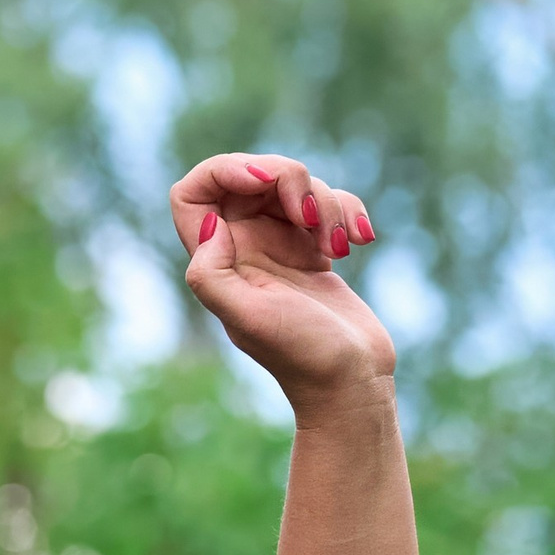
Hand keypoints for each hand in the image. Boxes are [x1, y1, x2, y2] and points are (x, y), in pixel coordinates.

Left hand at [170, 152, 385, 411]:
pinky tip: (360, 242)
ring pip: (296, 186)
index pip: (194, 192)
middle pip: (251, 175)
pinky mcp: (318, 251)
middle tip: (309, 216)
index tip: (263, 181)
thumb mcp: (248, 317)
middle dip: (286, 179)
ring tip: (339, 247)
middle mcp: (246, 247)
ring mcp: (284, 247)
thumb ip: (211, 274)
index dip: (223, 170)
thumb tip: (213, 224)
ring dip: (326, 202)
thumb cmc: (304, 356)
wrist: (353, 384)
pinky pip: (329, 205)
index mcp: (220, 259)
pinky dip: (349, 212)